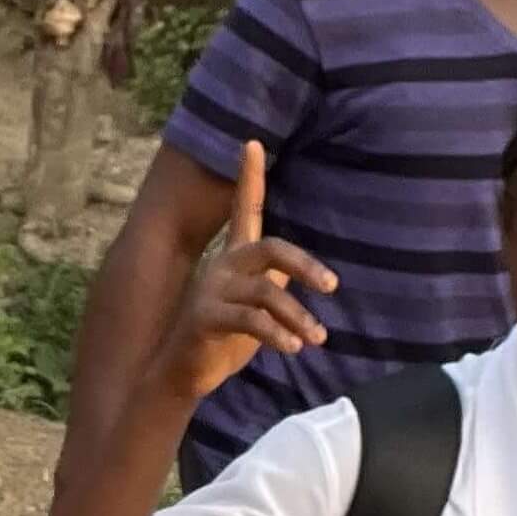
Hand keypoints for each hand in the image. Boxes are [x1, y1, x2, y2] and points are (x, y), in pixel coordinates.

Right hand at [152, 141, 336, 402]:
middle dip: (304, 265)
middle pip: (270, 248)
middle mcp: (222, 267)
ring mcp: (211, 291)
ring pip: (265, 291)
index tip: (252, 142)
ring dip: (297, 316)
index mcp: (235, 258)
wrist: (185, 373)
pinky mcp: (205, 318)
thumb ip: (276, 288)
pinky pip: (251, 320)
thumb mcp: (259, 309)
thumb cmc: (225, 340)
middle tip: (331, 286)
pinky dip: (277, 334)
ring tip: (317, 338)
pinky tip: (292, 348)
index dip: (249, 177)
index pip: (246, 210)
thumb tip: (307, 277)